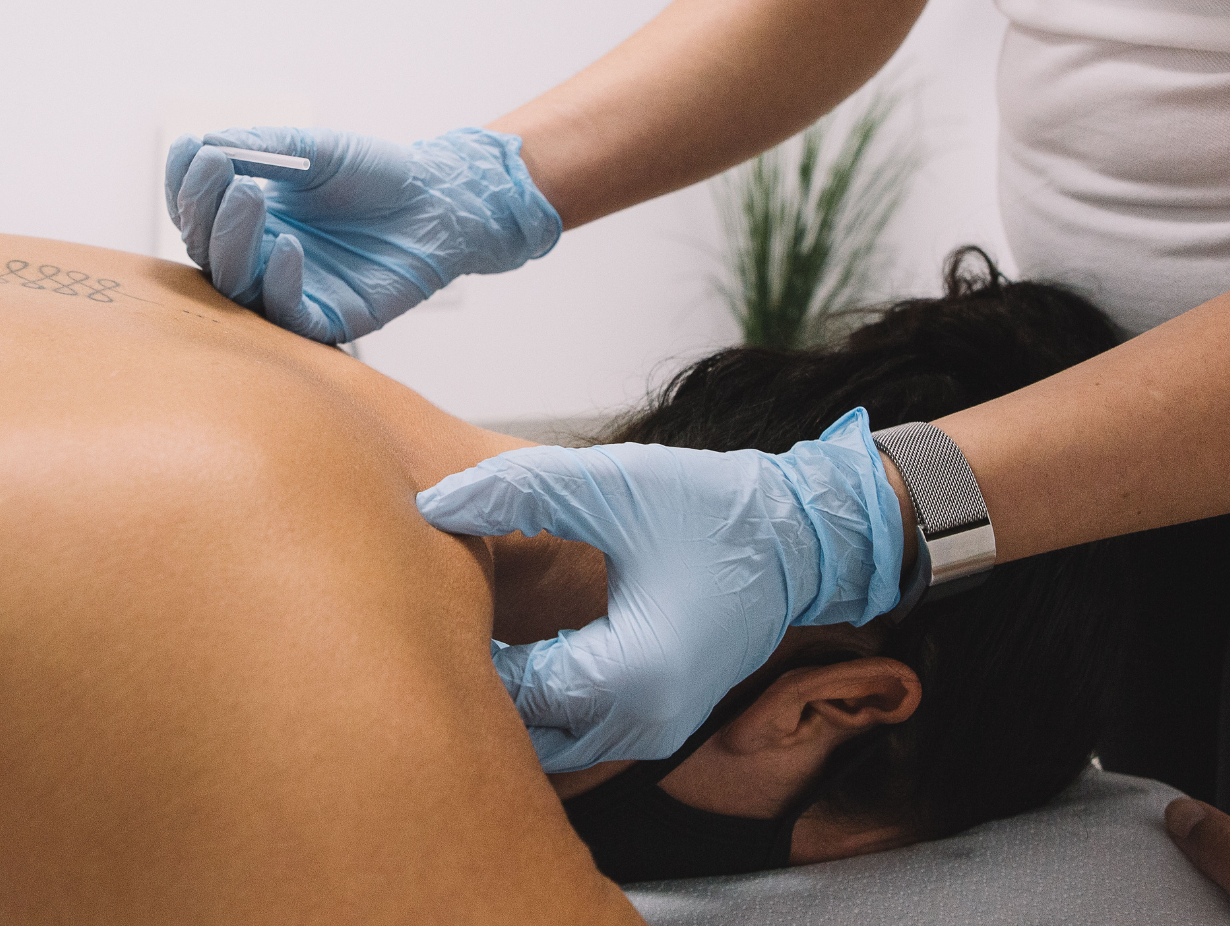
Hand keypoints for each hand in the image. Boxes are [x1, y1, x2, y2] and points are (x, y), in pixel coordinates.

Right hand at [164, 126, 559, 343]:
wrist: (440, 199)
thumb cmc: (376, 173)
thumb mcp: (315, 148)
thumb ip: (263, 148)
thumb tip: (204, 144)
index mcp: (252, 219)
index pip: (196, 212)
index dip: (184, 184)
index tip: (190, 146)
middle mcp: (261, 258)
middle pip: (206, 249)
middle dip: (205, 208)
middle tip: (222, 170)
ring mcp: (291, 290)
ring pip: (235, 284)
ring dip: (233, 239)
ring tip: (248, 193)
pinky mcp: (327, 319)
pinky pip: (287, 314)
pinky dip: (280, 282)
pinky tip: (287, 244)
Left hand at [416, 409, 903, 771]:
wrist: (797, 537)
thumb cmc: (712, 511)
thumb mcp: (610, 484)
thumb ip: (517, 490)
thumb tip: (436, 505)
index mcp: (631, 675)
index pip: (511, 687)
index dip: (463, 643)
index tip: (432, 598)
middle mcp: (642, 724)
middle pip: (522, 733)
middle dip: (479, 684)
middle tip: (440, 625)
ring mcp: (652, 735)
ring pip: (548, 745)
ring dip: (510, 701)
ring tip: (477, 637)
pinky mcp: (656, 727)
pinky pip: (578, 736)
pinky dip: (543, 706)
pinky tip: (520, 651)